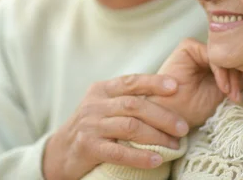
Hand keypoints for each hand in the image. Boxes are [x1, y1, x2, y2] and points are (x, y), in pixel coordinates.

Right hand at [43, 74, 189, 179]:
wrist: (59, 152)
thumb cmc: (92, 127)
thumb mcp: (104, 106)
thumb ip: (127, 99)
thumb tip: (168, 96)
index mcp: (102, 90)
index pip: (131, 81)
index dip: (154, 82)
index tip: (176, 86)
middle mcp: (95, 104)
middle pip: (134, 105)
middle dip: (163, 115)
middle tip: (183, 127)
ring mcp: (90, 125)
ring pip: (130, 126)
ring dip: (157, 136)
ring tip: (175, 145)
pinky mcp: (88, 147)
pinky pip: (119, 152)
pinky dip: (140, 156)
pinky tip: (156, 160)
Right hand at [149, 38, 242, 127]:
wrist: (171, 116)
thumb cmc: (193, 108)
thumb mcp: (222, 92)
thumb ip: (235, 78)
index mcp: (210, 62)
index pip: (233, 58)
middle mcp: (203, 53)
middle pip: (229, 53)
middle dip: (241, 71)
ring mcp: (195, 49)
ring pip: (222, 53)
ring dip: (231, 74)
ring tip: (232, 93)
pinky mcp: (187, 47)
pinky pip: (211, 53)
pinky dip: (220, 69)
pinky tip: (222, 86)